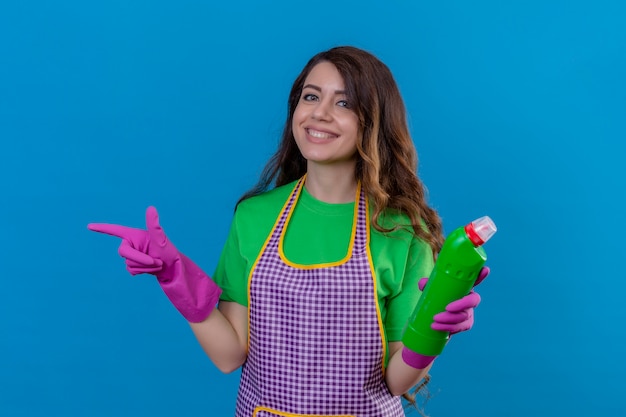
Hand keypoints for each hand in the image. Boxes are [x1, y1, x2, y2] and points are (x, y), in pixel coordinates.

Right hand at [88, 207, 220, 321]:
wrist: (172, 268)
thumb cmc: (168, 252)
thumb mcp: (161, 239)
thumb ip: (154, 225)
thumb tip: (151, 208)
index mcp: (134, 234)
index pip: (115, 230)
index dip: (102, 229)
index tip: (89, 226)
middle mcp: (130, 244)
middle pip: (124, 253)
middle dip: (140, 259)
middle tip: (156, 261)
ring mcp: (131, 255)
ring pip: (129, 264)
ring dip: (145, 267)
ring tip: (157, 263)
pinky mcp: (133, 265)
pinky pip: (131, 271)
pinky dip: (143, 272)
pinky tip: (152, 268)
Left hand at [418, 266, 489, 333]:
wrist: (430, 318)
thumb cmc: (434, 299)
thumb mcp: (429, 290)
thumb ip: (427, 284)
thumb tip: (423, 283)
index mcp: (463, 287)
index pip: (474, 280)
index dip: (481, 275)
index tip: (485, 270)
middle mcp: (469, 299)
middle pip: (473, 300)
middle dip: (462, 304)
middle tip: (447, 308)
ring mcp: (468, 313)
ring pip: (465, 317)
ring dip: (451, 319)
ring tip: (435, 319)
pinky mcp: (463, 325)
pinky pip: (460, 327)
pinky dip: (448, 328)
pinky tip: (437, 327)